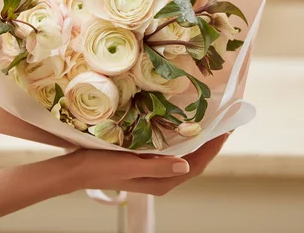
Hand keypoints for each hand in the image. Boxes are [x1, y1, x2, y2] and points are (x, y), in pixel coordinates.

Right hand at [65, 133, 229, 195]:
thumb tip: (186, 165)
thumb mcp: (129, 164)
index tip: (227, 129)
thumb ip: (157, 166)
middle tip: (225, 120)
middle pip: (196, 160)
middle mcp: (162, 178)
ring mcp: (155, 171)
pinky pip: (173, 152)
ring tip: (211, 121)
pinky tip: (184, 127)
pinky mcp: (147, 163)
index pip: (197, 164)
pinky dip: (183, 140)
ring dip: (199, 140)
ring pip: (186, 156)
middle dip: (211, 142)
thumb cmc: (101, 166)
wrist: (77, 169)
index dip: (214, 147)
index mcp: (162, 182)